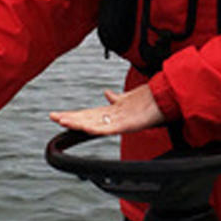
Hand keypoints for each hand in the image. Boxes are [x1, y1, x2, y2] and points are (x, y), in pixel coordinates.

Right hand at [48, 84, 165, 135]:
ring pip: (95, 124)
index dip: (73, 115)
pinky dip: (97, 128)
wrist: (167, 99)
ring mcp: (120, 122)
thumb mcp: (129, 98)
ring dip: (78, 123)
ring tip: (63, 122)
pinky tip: (85, 127)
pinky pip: (110, 128)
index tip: (58, 115)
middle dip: (70, 119)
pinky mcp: (129, 125)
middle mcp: (114, 118)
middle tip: (53, 118)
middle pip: (88, 119)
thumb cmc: (149, 101)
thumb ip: (116, 98)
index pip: (88, 114)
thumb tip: (106, 92)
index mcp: (112, 112)